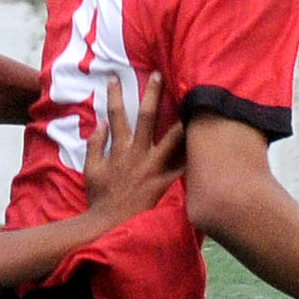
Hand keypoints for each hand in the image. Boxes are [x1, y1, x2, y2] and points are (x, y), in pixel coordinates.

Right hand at [78, 72, 183, 225]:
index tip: (116, 77)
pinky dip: (193, 157)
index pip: (115, 115)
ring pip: (169, 138)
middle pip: (145, 117)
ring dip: (180, 119)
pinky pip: (182, 167)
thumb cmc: (100, 198)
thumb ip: (95, 144)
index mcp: (118, 149)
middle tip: (158, 74)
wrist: (110, 224)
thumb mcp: (90, 169)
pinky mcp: (164, 182)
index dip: (114, 95)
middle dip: (150, 94)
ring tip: (192, 103)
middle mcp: (137, 153)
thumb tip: (101, 122)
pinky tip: (208, 146)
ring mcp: (152, 167)